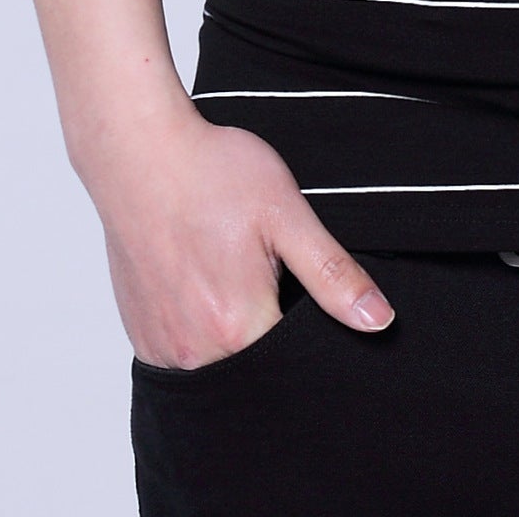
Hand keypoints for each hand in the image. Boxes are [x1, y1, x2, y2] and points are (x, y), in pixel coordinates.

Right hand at [77, 101, 393, 368]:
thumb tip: (378, 320)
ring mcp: (162, 347)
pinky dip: (202, 329)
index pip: (296, 357)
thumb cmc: (212, 174)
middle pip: (257, 364)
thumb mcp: (287, 214)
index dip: (309, 323)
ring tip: (230, 269)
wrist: (140, 153)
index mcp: (238, 326)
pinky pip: (184, 354)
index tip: (298, 283)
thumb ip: (332, 274)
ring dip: (234, 330)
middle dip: (271, 326)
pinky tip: (203, 281)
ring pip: (220, 361)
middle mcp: (195, 351)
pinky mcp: (141, 335)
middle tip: (261, 267)